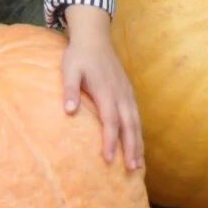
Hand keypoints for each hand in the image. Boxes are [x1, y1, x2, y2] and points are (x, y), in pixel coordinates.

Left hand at [61, 11, 143, 171]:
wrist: (95, 37)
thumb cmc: (79, 55)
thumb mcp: (69, 69)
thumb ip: (70, 89)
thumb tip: (69, 110)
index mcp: (106, 91)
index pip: (110, 121)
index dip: (111, 141)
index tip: (109, 159)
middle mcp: (120, 95)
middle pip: (129, 126)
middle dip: (131, 148)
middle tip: (132, 170)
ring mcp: (127, 93)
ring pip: (136, 123)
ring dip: (138, 144)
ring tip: (138, 165)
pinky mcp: (128, 92)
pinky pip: (136, 116)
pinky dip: (138, 133)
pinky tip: (137, 145)